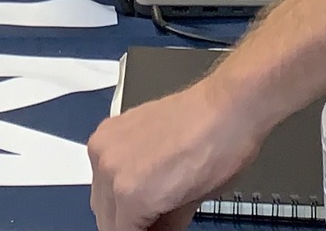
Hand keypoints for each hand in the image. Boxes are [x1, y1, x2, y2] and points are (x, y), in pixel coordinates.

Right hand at [89, 76, 266, 230]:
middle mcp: (110, 167)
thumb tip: (154, 230)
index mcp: (131, 193)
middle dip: (127, 224)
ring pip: (99, 192)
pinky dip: (116, 176)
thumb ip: (162, 227)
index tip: (150, 229)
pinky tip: (142, 175)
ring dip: (117, 202)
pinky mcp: (109, 127)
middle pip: (105, 218)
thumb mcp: (190, 207)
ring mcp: (106, 144)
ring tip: (148, 201)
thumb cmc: (220, 151)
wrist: (226, 107)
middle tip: (152, 222)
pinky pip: (102, 165)